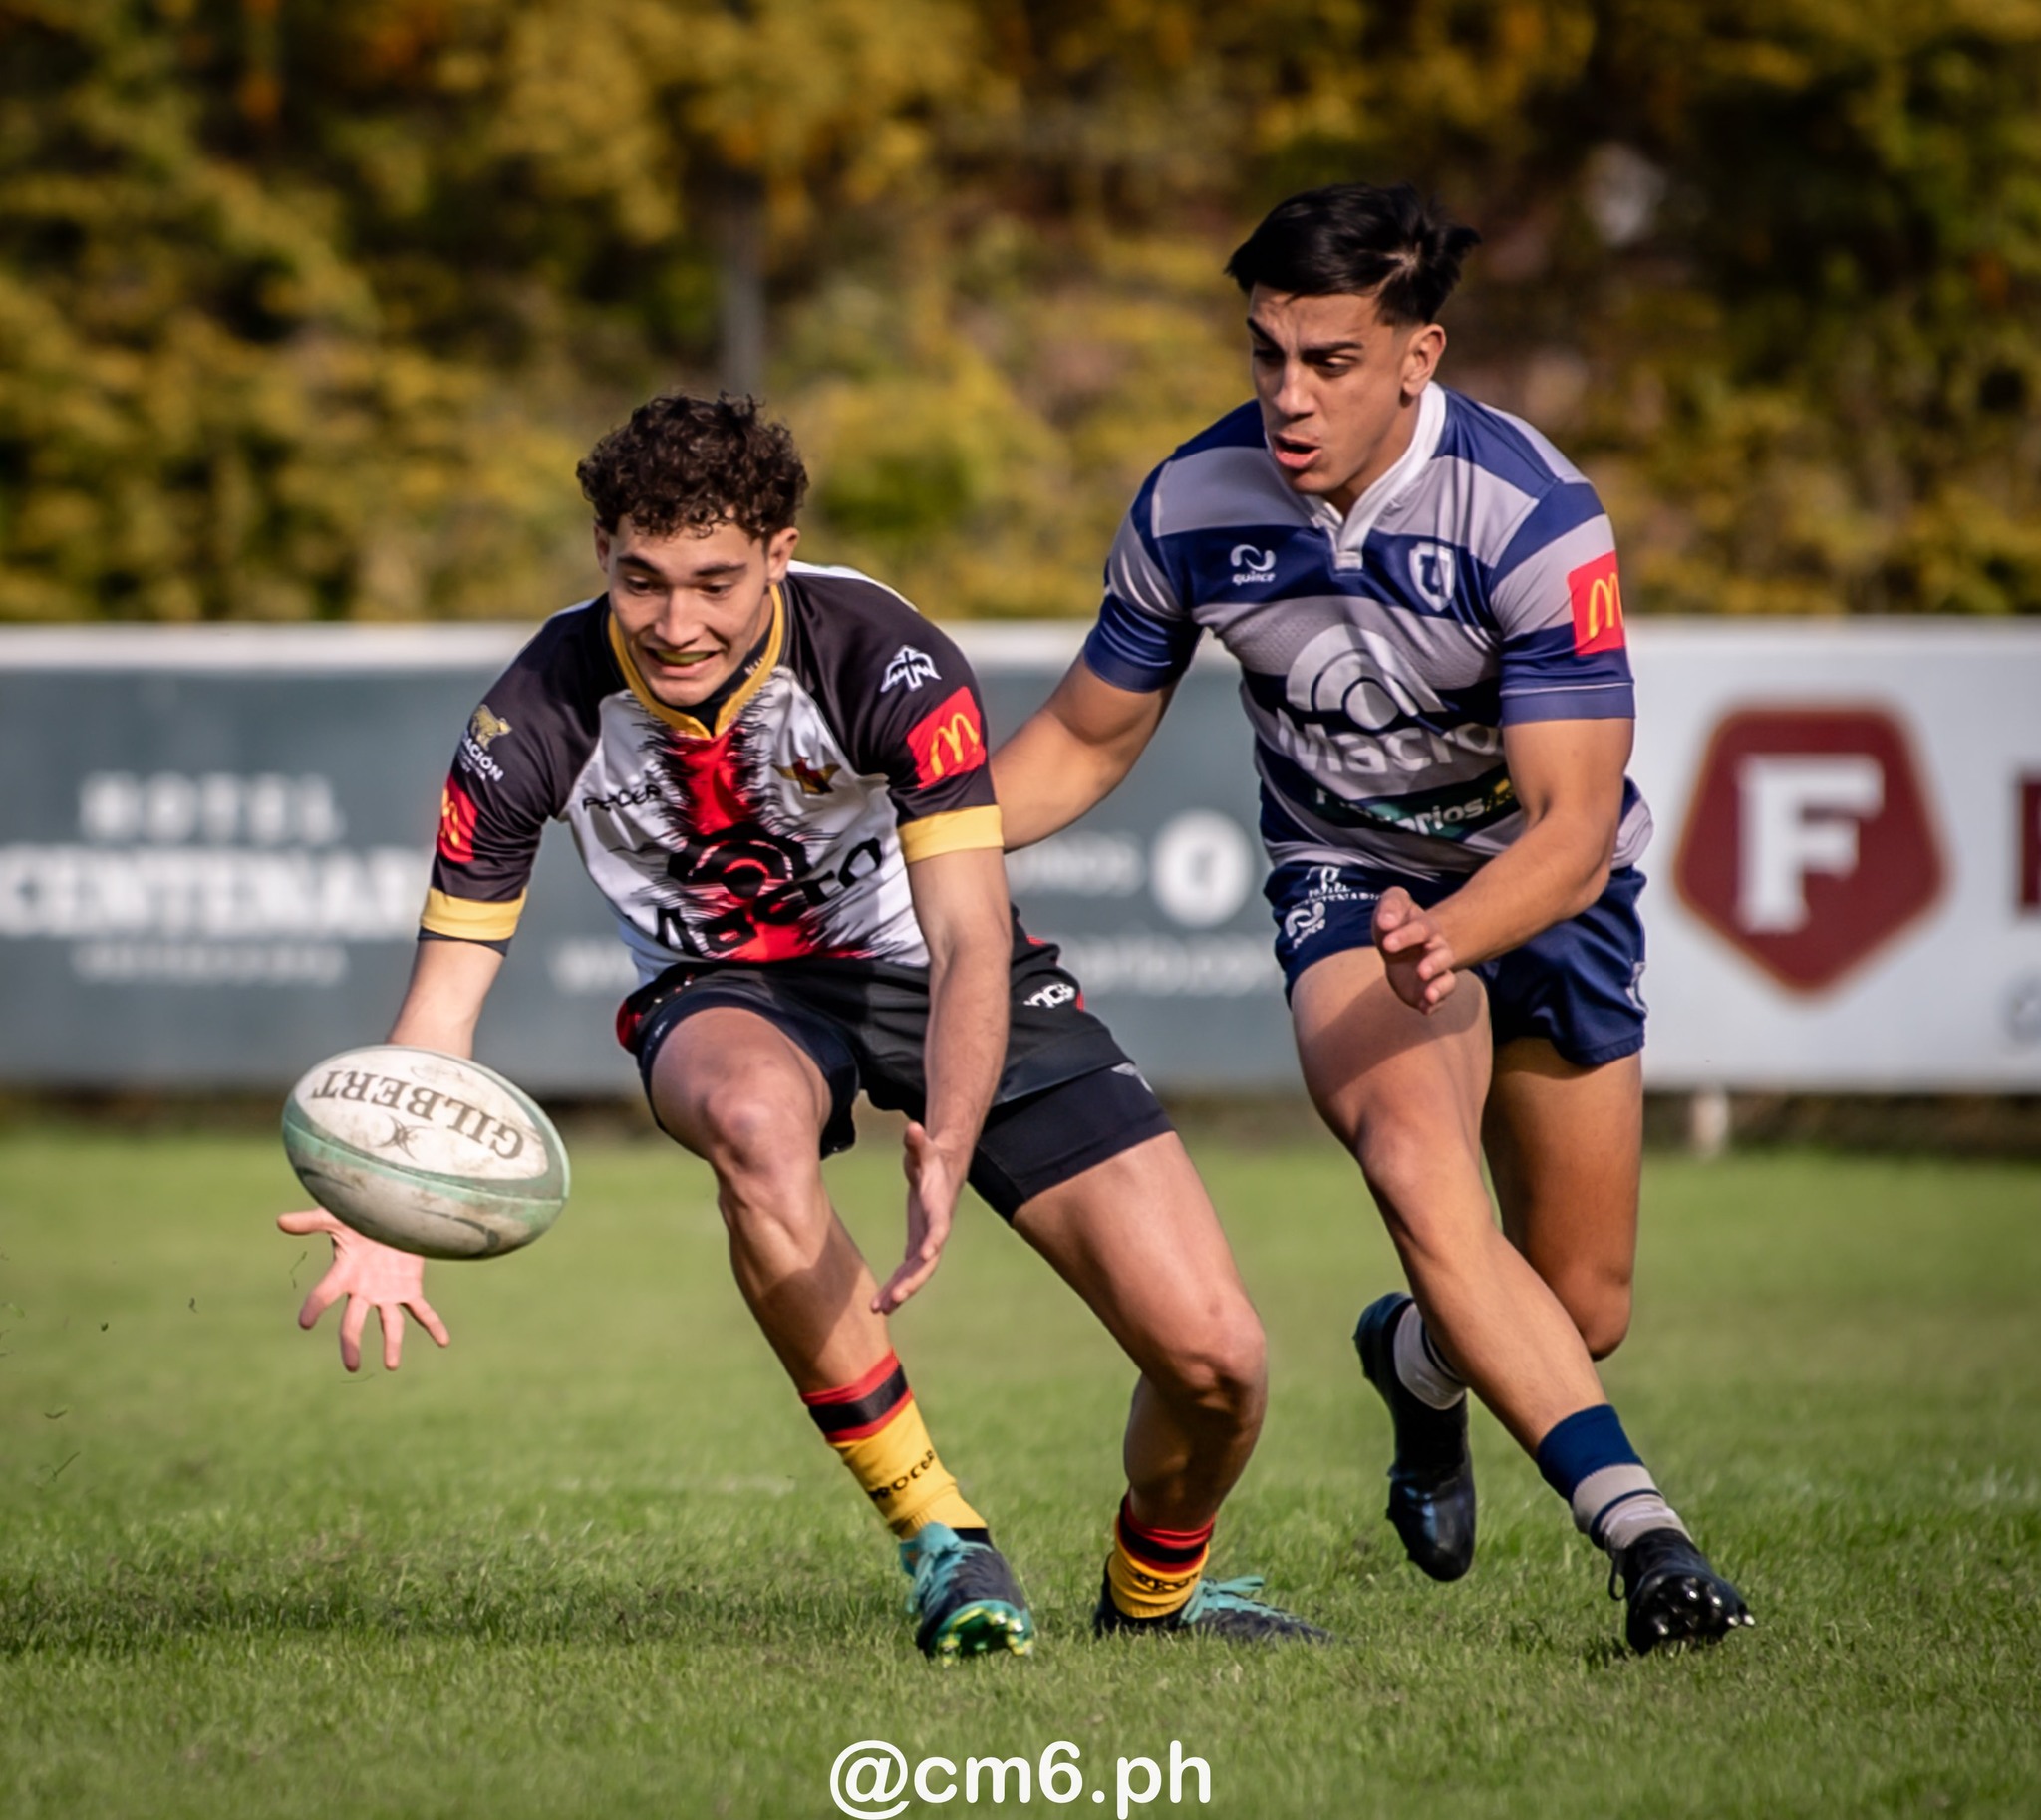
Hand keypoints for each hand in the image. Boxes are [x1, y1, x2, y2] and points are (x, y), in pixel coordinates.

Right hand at [277, 1209, 450, 1372]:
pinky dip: (432, 1324)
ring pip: (389, 1323)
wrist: (390, 1214)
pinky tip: (443, 1341)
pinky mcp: (408, 1289)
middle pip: (354, 1321)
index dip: (315, 1306)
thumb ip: (312, 1221)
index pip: (325, 1293)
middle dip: (352, 1343)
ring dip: (391, 1343)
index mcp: (344, 1273)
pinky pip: (421, 1310)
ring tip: (391, 1365)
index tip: (304, 1323)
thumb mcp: (336, 1216)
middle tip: (351, 1366)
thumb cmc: (359, 1215)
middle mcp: (363, 1289)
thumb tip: (280, 1220)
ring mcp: (386, 1292)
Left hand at [872, 1121, 965, 1313]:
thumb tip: (912, 1127)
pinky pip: (906, 1274)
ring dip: (898, 1293)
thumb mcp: (923, 1149)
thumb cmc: (931, 1158)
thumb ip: (917, 1142)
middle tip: (892, 1299)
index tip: (925, 1256)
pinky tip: (879, 1304)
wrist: (943, 1172)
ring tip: (877, 1310)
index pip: (938, 1229)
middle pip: (926, 1263)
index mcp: (938, 1210)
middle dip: (911, 1282)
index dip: (932, 1242)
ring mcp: (926, 1241)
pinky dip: (895, 1289)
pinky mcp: (916, 1246)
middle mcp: (935, 1231)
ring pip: (915, 1275)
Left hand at [1374, 886, 1457, 1012]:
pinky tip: (1425, 1009)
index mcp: (1427, 928)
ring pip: (1446, 979)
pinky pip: (1439, 999)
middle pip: (1442, 956)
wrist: (1399, 945)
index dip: (1406, 936)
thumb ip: (1391, 907)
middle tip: (1421, 971)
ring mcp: (1435, 972)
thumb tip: (1386, 921)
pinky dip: (1434, 1004)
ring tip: (1429, 995)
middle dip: (1433, 964)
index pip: (1422, 929)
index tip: (1387, 944)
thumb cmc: (1394, 924)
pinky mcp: (1428, 990)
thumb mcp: (1391, 906)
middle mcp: (1436, 950)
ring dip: (1439, 987)